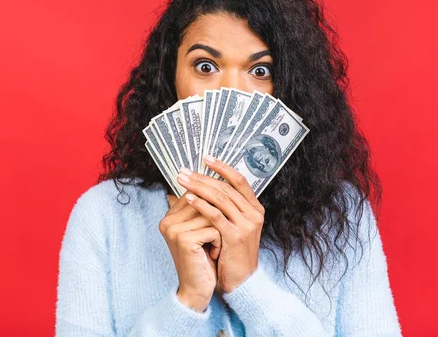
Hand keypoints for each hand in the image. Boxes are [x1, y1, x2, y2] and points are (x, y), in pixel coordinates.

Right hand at [159, 193, 221, 311]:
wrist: (197, 289)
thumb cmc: (203, 259)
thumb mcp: (200, 230)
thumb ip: (202, 209)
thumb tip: (215, 183)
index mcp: (169, 217)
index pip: (194, 194)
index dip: (210, 206)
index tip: (211, 227)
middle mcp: (167, 221)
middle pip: (203, 202)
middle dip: (217, 219)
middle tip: (215, 238)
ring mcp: (174, 230)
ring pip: (211, 214)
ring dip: (220, 231)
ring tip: (214, 246)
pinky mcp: (184, 240)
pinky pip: (213, 229)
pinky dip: (219, 241)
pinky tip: (213, 253)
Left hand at [176, 155, 265, 292]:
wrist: (241, 281)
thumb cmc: (232, 253)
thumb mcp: (233, 227)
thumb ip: (224, 208)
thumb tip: (200, 187)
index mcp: (255, 209)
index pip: (239, 181)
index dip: (223, 167)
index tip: (206, 157)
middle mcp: (254, 214)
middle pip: (226, 187)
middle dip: (203, 177)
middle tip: (184, 171)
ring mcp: (246, 225)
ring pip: (221, 198)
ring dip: (199, 187)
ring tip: (182, 181)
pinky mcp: (235, 236)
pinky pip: (216, 215)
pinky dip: (201, 205)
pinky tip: (188, 199)